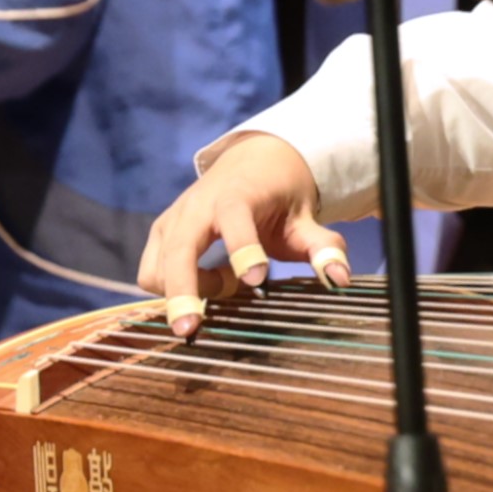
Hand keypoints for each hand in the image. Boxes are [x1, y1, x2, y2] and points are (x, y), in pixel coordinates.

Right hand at [138, 133, 350, 335]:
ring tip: (227, 283)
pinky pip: (152, 271)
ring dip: (185, 289)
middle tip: (189, 328)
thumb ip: (323, 246)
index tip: (257, 279)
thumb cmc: (279, 196)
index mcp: (236, 196)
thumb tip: (340, 278)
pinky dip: (172, 287)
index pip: (235, 220)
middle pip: (178, 251)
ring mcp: (172, 220)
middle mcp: (196, 207)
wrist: (249, 163)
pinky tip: (209, 280)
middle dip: (182, 291)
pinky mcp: (160, 234)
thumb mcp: (306, 218)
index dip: (243, 249)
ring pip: (157, 267)